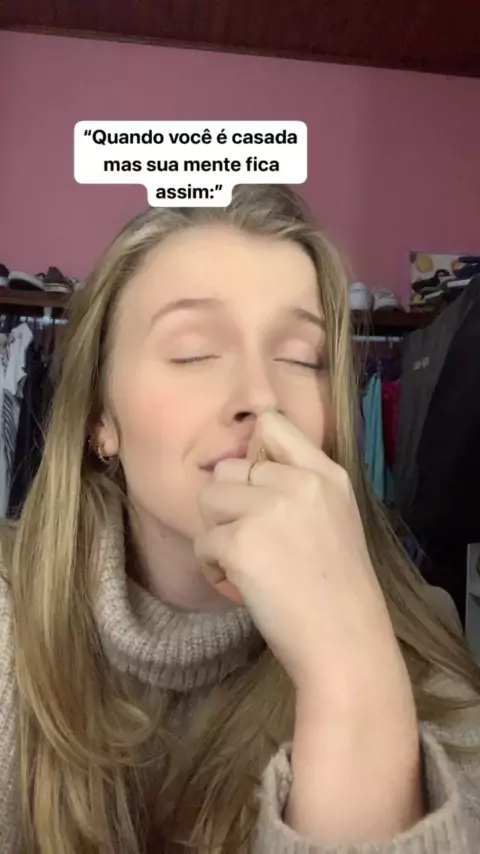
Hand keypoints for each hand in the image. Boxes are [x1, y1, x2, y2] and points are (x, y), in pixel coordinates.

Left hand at [195, 411, 408, 702]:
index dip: (252, 453)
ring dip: (218, 534)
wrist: (345, 644)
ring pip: (208, 500)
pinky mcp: (242, 543)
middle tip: (253, 542)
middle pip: (228, 468)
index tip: (257, 489)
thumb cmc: (337, 589)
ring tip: (245, 565)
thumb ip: (298, 486)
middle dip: (230, 505)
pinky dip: (212, 568)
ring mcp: (270, 510)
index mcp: (326, 474)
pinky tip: (241, 587)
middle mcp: (299, 483)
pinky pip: (202, 542)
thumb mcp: (335, 517)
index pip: (271, 424)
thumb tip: (245, 468)